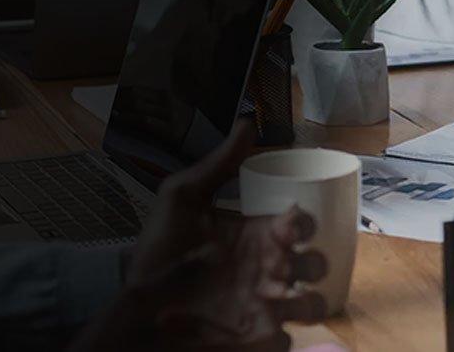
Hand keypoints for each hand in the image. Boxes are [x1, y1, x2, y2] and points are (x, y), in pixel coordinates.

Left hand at [102, 122, 325, 349]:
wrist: (137, 306)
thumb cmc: (161, 250)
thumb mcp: (182, 199)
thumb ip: (216, 165)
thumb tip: (247, 123)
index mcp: (259, 235)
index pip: (301, 224)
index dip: (303, 223)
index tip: (284, 224)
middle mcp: (269, 270)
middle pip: (316, 264)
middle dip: (312, 263)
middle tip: (282, 264)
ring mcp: (265, 307)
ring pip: (314, 306)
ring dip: (307, 302)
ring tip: (276, 298)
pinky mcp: (256, 339)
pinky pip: (287, 343)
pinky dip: (280, 338)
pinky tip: (256, 327)